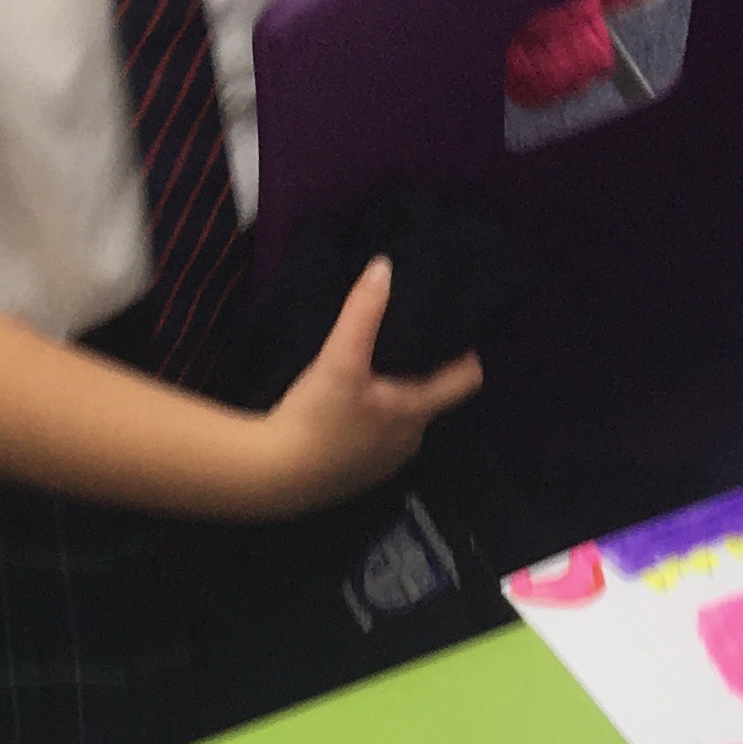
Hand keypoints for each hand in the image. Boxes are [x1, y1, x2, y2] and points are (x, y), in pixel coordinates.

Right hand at [252, 257, 480, 512]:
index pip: (466, 381)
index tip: (449, 333)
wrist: (275, 477)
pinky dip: (373, 423)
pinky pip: (381, 440)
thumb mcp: (338, 358)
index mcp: (416, 411)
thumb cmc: (315, 419)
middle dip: (423, 373)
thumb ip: (363, 312)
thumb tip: (384, 267)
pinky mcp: (362, 476)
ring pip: (405, 420)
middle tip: (402, 344)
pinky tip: (349, 411)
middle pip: (433, 398)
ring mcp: (388, 463)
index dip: (464, 355)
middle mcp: (411, 440)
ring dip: (396, 399)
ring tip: (374, 374)